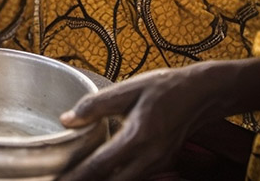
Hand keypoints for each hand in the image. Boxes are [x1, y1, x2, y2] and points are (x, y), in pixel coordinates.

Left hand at [57, 59, 259, 180]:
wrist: (203, 94)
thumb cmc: (166, 88)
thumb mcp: (129, 88)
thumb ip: (96, 105)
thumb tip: (66, 120)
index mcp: (137, 137)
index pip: (98, 166)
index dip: (75, 177)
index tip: (57, 180)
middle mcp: (148, 158)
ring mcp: (156, 165)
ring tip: (76, 177)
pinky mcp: (160, 164)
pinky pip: (133, 179)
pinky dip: (114, 178)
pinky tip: (100, 173)